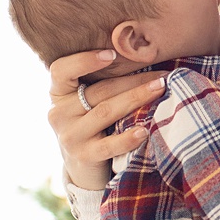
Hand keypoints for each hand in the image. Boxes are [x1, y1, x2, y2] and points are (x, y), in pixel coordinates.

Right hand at [48, 50, 165, 190]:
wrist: (82, 166)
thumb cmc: (91, 123)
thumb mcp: (86, 101)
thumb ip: (101, 80)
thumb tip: (139, 52)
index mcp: (58, 93)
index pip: (61, 70)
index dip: (84, 60)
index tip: (112, 54)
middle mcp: (59, 113)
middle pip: (99, 91)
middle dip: (133, 80)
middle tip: (161, 75)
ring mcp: (70, 136)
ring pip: (106, 111)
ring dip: (136, 99)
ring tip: (159, 90)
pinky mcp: (84, 156)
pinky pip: (108, 145)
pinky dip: (127, 138)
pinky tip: (144, 131)